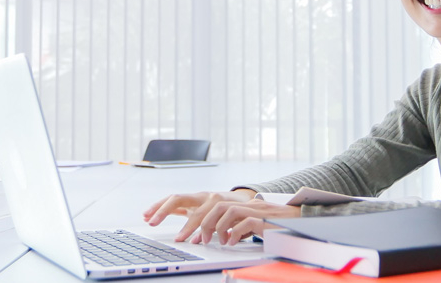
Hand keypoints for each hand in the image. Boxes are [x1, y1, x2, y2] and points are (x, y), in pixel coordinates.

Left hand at [143, 190, 300, 244]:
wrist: (291, 218)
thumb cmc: (261, 222)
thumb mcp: (234, 220)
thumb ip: (218, 221)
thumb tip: (197, 231)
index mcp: (219, 200)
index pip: (186, 198)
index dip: (166, 205)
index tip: (149, 217)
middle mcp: (229, 199)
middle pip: (201, 204)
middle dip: (186, 222)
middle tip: (179, 239)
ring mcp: (245, 206)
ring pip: (220, 212)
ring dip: (210, 229)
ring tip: (206, 243)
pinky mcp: (258, 216)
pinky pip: (241, 222)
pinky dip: (232, 233)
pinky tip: (229, 242)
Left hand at [191, 199, 300, 244]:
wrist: (304, 221)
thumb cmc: (282, 225)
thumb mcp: (258, 225)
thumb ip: (244, 226)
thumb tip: (228, 235)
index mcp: (248, 205)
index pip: (220, 206)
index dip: (205, 220)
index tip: (198, 236)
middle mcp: (251, 205)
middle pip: (219, 205)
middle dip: (206, 223)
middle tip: (203, 239)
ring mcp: (258, 211)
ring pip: (229, 211)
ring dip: (219, 227)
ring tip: (220, 241)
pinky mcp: (266, 220)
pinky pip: (245, 222)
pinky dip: (236, 233)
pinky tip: (235, 242)